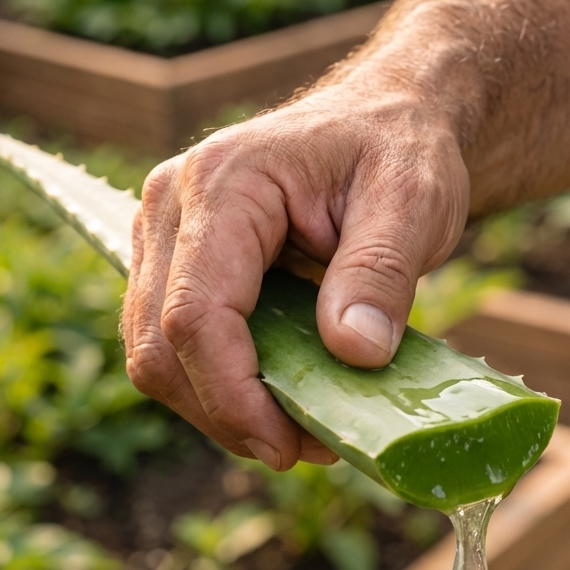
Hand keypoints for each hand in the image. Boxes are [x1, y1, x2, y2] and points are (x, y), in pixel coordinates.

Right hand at [122, 0, 569, 469]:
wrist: (383, 121)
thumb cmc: (398, 150)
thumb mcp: (413, 201)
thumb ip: (381, 273)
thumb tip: (352, 354)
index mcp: (223, 184)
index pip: (195, 312)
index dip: (232, 394)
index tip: (289, 447)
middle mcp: (171, 206)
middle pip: (159, 344)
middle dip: (225, 413)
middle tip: (306, 449)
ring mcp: (165, 233)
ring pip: (156, 353)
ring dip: (219, 407)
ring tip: (300, 429)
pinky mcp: (177, 261)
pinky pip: (175, 342)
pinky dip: (219, 384)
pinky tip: (279, 397)